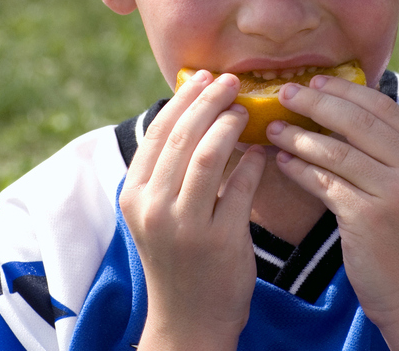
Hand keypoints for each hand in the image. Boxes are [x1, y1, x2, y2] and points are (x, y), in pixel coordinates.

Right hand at [119, 70, 266, 350]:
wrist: (188, 321)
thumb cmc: (179, 259)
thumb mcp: (158, 215)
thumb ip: (170, 172)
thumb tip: (196, 114)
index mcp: (134, 195)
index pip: (157, 133)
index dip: (183, 100)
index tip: (204, 76)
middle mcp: (153, 207)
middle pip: (182, 137)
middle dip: (209, 101)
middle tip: (233, 80)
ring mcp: (185, 225)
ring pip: (209, 156)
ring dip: (231, 125)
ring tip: (246, 110)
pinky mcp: (219, 240)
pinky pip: (241, 188)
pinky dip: (253, 164)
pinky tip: (263, 152)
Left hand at [268, 76, 398, 350]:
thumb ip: (383, 151)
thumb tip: (336, 109)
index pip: (382, 106)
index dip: (345, 90)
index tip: (315, 80)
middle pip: (357, 121)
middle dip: (316, 102)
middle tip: (284, 91)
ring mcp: (395, 192)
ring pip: (336, 151)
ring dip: (299, 136)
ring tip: (272, 127)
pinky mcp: (369, 217)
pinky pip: (324, 182)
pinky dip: (299, 169)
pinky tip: (281, 162)